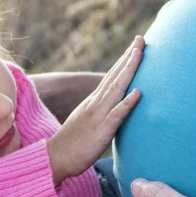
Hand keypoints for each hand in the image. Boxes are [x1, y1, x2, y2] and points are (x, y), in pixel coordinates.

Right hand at [47, 36, 143, 184]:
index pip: (111, 77)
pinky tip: (138, 93)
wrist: (54, 158)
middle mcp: (95, 104)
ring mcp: (98, 116)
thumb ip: (100, 111)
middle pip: (115, 76)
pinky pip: (116, 116)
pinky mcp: (100, 132)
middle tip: (141, 38)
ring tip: (140, 54)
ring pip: (116, 89)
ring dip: (129, 70)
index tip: (136, 45)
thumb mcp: (88, 121)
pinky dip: (127, 103)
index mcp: (94, 102)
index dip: (124, 60)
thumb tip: (114, 107)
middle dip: (129, 57)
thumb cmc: (72, 144)